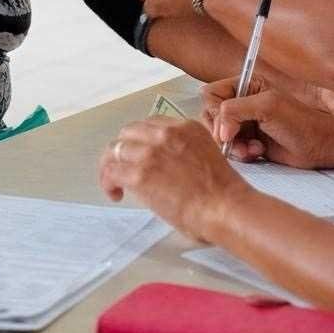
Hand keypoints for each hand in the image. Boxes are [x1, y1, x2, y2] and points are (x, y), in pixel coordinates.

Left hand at [98, 117, 250, 242]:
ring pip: (115, 149)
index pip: (150, 124)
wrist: (225, 208)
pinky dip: (108, 182)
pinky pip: (111, 171)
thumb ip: (183, 150)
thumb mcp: (205, 154)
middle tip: (123, 168)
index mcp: (185, 127)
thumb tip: (164, 164)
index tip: (140, 156)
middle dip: (123, 150)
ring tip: (115, 184)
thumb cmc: (223, 192)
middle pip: (128, 132)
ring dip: (111, 166)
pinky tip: (115, 194)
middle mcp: (165, 134)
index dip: (140, 141)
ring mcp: (150, 152)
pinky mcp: (140, 174)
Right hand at [199, 77, 333, 168]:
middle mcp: (242, 102)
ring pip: (219, 135)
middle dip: (222, 132)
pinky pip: (230, 149)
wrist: (320, 146)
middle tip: (235, 141)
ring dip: (233, 145)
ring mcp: (244, 123)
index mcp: (246, 86)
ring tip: (252, 149)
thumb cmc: (301, 123)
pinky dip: (241, 153)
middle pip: (211, 115)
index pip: (211, 94)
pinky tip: (257, 153)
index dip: (214, 111)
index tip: (226, 127)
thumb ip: (235, 110)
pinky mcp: (248, 141)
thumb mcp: (267, 107)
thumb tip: (219, 130)